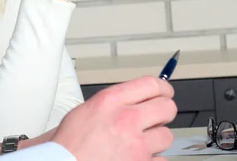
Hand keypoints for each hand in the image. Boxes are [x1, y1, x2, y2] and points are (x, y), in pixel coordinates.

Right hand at [52, 76, 177, 160]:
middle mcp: (126, 120)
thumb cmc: (69, 143)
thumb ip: (112, 103)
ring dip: (156, 139)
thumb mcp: (85, 110)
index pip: (151, 84)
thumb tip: (133, 100)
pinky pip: (161, 159)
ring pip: (166, 135)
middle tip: (156, 117)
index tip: (164, 92)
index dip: (162, 88)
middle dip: (163, 112)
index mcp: (110, 101)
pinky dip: (151, 159)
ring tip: (139, 142)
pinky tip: (136, 157)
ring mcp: (137, 145)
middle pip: (167, 107)